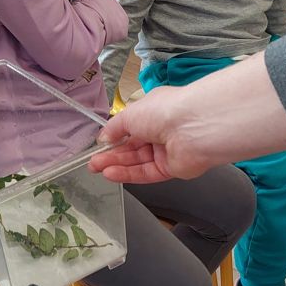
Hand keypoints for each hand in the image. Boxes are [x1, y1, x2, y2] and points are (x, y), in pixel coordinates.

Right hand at [88, 86, 214, 182]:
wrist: (193, 127)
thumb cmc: (162, 111)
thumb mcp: (130, 114)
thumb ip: (114, 128)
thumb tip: (103, 137)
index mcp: (152, 112)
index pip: (130, 128)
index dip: (113, 138)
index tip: (98, 146)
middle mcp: (160, 131)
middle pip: (132, 147)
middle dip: (111, 154)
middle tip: (92, 162)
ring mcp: (167, 151)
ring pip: (137, 161)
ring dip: (116, 165)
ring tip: (96, 168)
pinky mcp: (172, 168)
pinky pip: (146, 173)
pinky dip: (129, 174)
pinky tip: (111, 174)